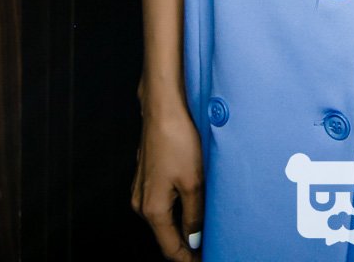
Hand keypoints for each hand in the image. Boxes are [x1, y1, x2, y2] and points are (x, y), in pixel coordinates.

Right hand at [131, 101, 203, 259]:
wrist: (164, 106)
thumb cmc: (178, 138)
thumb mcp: (194, 182)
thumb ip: (194, 215)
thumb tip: (195, 239)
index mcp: (152, 209)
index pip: (171, 248)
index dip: (189, 259)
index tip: (207, 259)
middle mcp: (141, 202)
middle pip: (167, 234)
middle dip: (188, 241)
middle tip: (212, 244)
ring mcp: (142, 186)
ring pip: (166, 216)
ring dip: (184, 222)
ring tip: (207, 223)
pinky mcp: (147, 173)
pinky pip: (163, 198)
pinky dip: (179, 205)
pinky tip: (195, 198)